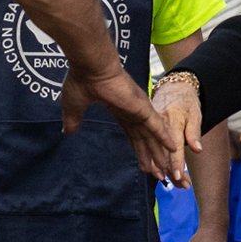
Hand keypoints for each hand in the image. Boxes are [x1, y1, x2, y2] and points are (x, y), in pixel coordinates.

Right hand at [62, 60, 181, 184]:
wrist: (89, 65)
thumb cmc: (81, 80)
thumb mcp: (74, 107)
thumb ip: (73, 121)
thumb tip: (67, 133)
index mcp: (118, 110)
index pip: (131, 135)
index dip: (138, 151)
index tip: (143, 165)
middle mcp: (132, 111)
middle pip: (144, 140)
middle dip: (151, 158)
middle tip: (160, 176)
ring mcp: (138, 108)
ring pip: (152, 136)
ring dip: (160, 153)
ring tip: (167, 170)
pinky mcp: (141, 107)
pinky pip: (156, 125)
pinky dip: (164, 137)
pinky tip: (173, 148)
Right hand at [149, 80, 204, 187]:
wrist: (173, 88)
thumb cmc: (187, 102)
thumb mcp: (195, 114)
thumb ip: (194, 133)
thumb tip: (197, 149)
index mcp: (173, 122)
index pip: (174, 147)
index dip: (176, 163)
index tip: (178, 177)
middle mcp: (159, 126)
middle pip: (164, 154)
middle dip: (172, 172)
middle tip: (183, 186)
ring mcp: (151, 128)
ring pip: (154, 153)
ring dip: (162, 170)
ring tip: (173, 183)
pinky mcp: (147, 130)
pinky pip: (148, 148)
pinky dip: (152, 161)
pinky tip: (157, 172)